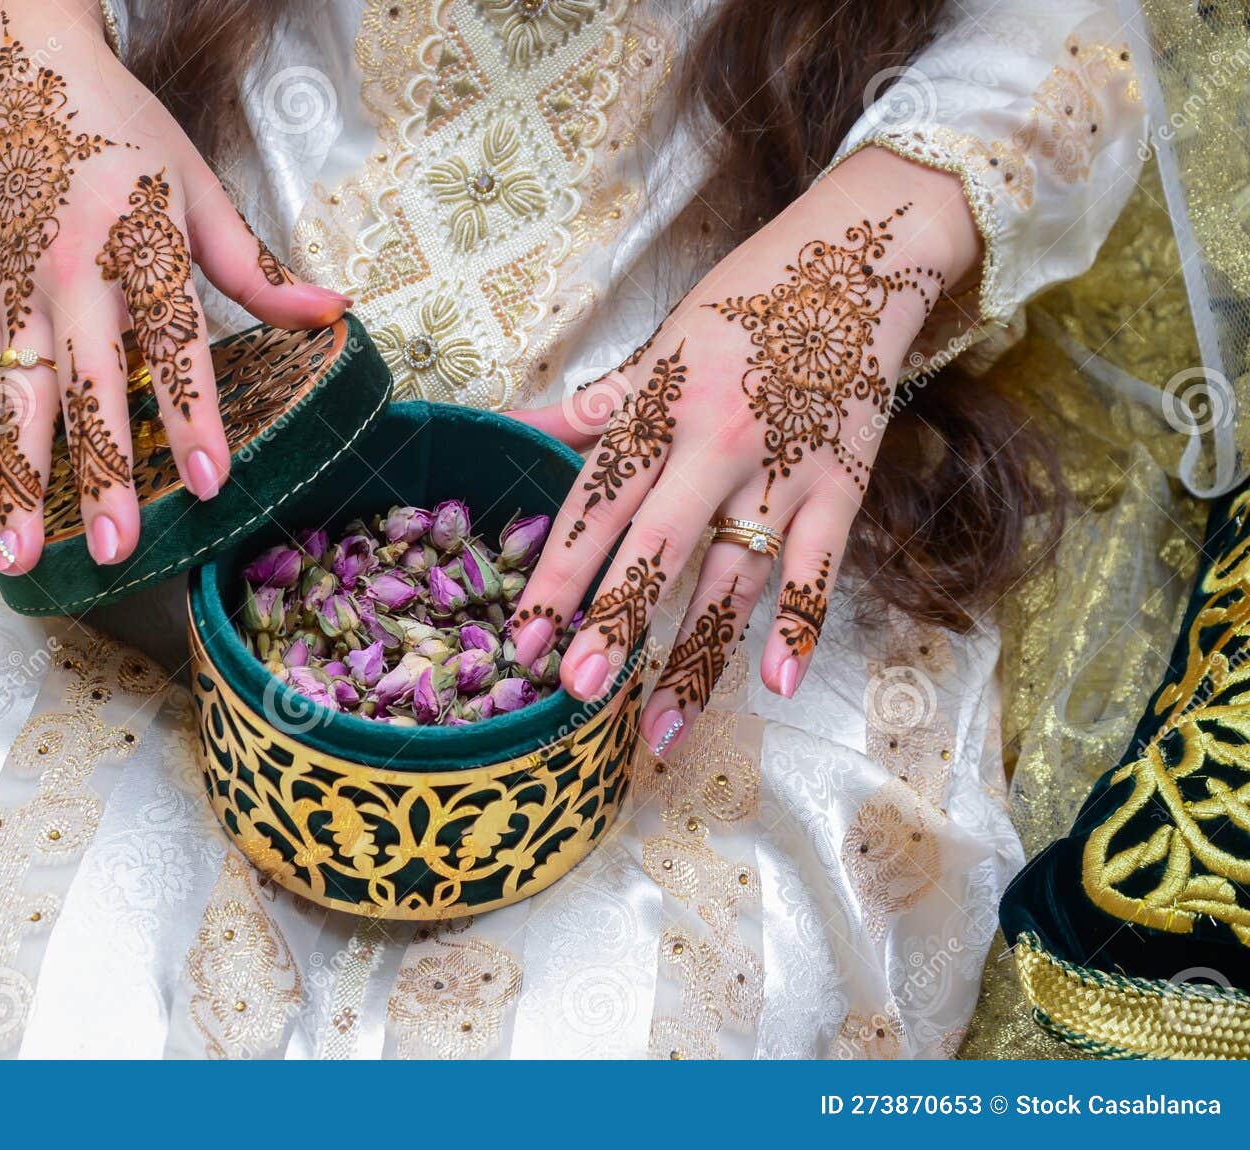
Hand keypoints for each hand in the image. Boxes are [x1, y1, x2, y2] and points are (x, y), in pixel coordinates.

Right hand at [0, 0, 349, 573]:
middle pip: (87, 386)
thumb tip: (335, 312)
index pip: (174, 341)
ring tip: (15, 558)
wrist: (17, 72)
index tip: (211, 478)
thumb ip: (257, 267)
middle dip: (99, 474)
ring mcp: (17, 292)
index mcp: (139, 243)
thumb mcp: (198, 186)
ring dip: (15, 486)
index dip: (192, 411)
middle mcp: (74, 275)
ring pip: (15, 402)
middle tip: (114, 549)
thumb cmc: (121, 134)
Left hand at [509, 148, 980, 755]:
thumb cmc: (744, 308)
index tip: (521, 639)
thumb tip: (508, 430)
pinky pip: (819, 566)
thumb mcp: (657, 349)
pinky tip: (775, 682)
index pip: (596, 503)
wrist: (858, 261)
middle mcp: (715, 443)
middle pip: (657, 544)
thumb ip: (588, 409)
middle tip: (574, 692)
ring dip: (695, 656)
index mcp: (658, 410)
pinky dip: (800, 625)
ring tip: (656, 728)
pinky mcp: (840, 485)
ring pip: (733, 576)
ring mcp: (783, 468)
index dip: (557, 574)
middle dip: (615, 621)